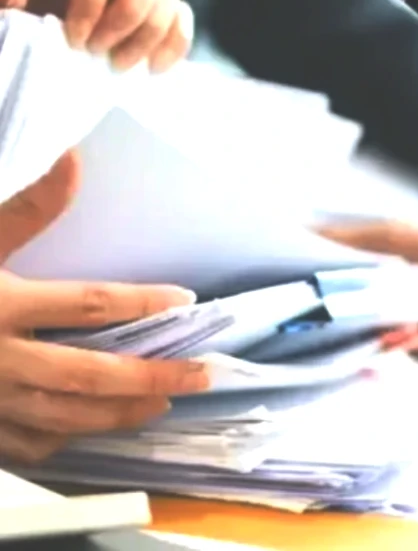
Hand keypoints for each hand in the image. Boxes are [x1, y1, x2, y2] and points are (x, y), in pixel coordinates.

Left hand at [0, 0, 191, 71]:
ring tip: (119, 66)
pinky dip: (175, 45)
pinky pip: (183, 19)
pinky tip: (152, 69)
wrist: (27, 32)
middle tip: (103, 54)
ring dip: (152, 35)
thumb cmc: (10, 13)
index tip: (76, 40)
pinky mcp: (158, 13)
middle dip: (130, 15)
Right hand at [0, 151, 208, 463]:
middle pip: (91, 376)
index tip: (185, 301)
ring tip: (163, 403)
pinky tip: (94, 431)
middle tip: (202, 374)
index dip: (142, 303)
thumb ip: (27, 207)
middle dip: (153, 376)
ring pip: (66, 418)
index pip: (89, 305)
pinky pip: (27, 444)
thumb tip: (73, 160)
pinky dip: (67, 440)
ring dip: (121, 414)